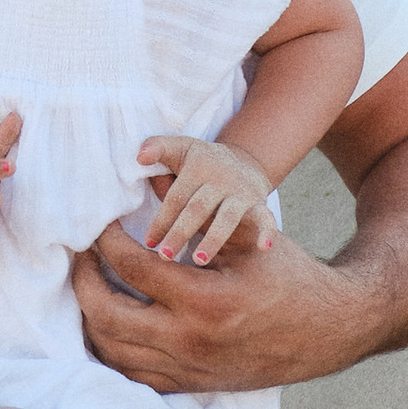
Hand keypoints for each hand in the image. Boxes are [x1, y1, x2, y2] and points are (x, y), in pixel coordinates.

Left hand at [70, 212, 370, 394]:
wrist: (327, 330)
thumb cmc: (289, 275)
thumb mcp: (246, 236)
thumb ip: (193, 208)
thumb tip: (147, 172)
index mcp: (205, 300)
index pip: (131, 266)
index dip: (106, 241)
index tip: (100, 226)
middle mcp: (191, 341)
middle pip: (106, 315)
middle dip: (84, 281)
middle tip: (83, 257)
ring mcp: (188, 368)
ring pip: (112, 350)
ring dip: (90, 317)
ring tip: (91, 285)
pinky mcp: (190, 385)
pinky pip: (131, 375)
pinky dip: (111, 349)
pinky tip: (108, 323)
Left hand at [138, 131, 273, 266]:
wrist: (243, 160)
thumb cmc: (200, 161)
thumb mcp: (180, 148)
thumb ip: (157, 148)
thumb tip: (140, 156)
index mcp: (198, 166)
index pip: (176, 196)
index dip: (161, 219)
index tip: (149, 242)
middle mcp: (221, 178)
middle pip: (198, 208)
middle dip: (180, 232)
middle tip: (164, 256)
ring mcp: (241, 192)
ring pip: (227, 217)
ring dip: (213, 239)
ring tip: (198, 261)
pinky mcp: (259, 203)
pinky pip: (266, 218)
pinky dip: (267, 232)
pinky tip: (263, 248)